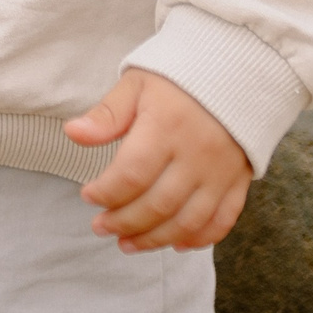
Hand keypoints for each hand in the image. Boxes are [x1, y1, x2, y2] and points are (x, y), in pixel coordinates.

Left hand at [65, 70, 250, 251]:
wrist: (238, 69)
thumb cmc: (178, 76)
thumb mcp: (137, 84)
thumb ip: (108, 114)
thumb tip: (73, 133)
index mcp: (166, 127)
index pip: (132, 174)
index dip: (106, 192)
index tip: (87, 196)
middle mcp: (196, 155)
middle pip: (158, 204)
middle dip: (124, 222)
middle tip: (100, 227)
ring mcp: (221, 171)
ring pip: (188, 220)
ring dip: (156, 239)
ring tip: (127, 244)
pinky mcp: (239, 180)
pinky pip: (223, 219)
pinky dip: (200, 238)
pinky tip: (175, 244)